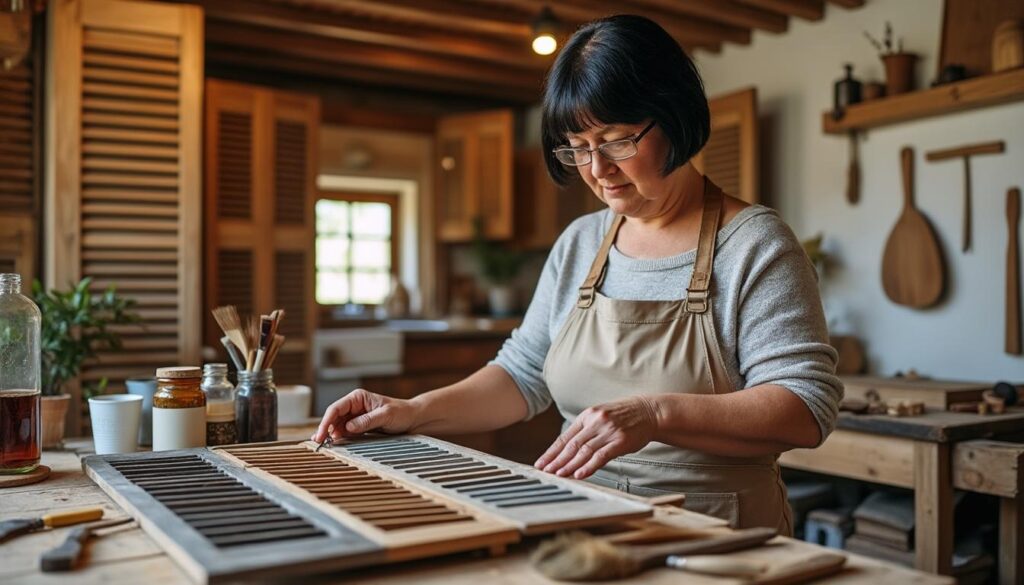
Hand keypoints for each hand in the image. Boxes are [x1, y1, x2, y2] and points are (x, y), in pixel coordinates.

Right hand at [312, 389, 418, 442]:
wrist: (413, 419)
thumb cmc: (402, 413)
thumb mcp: (386, 415)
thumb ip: (367, 420)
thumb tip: (347, 427)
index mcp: (358, 398)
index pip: (336, 408)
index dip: (325, 422)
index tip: (321, 435)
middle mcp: (354, 406)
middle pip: (333, 418)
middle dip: (325, 429)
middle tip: (318, 444)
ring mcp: (355, 417)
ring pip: (337, 426)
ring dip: (330, 435)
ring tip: (324, 445)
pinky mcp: (359, 427)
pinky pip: (345, 432)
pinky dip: (339, 438)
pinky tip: (334, 444)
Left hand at [535, 396, 659, 479]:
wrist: (648, 411)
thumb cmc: (623, 416)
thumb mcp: (600, 417)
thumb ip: (586, 430)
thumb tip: (567, 450)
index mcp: (587, 416)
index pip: (565, 437)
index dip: (552, 451)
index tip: (541, 463)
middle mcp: (595, 422)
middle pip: (571, 445)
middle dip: (556, 460)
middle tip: (546, 472)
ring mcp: (608, 431)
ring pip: (584, 451)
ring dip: (569, 465)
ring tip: (558, 475)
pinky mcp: (620, 441)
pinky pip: (601, 456)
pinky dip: (589, 466)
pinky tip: (579, 474)